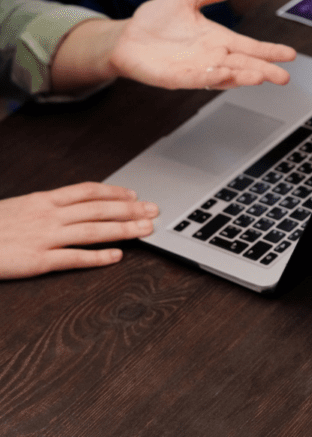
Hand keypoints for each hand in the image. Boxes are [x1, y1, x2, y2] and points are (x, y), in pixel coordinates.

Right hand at [0, 182, 158, 279]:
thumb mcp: (16, 207)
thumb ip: (43, 207)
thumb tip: (69, 207)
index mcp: (42, 200)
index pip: (86, 191)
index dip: (114, 192)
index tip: (134, 194)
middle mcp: (47, 216)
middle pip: (97, 210)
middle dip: (130, 210)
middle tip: (154, 211)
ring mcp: (44, 238)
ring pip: (93, 231)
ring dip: (123, 230)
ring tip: (146, 230)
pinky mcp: (37, 261)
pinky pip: (73, 258)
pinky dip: (97, 257)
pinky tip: (117, 257)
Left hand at [110, 0, 296, 89]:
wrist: (126, 36)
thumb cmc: (156, 21)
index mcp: (219, 39)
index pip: (251, 47)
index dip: (270, 51)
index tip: (291, 55)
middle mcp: (213, 56)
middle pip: (245, 65)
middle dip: (265, 70)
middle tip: (284, 77)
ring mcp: (196, 69)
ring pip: (225, 75)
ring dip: (243, 77)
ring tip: (260, 77)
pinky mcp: (176, 78)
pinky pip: (197, 79)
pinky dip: (211, 78)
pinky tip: (225, 76)